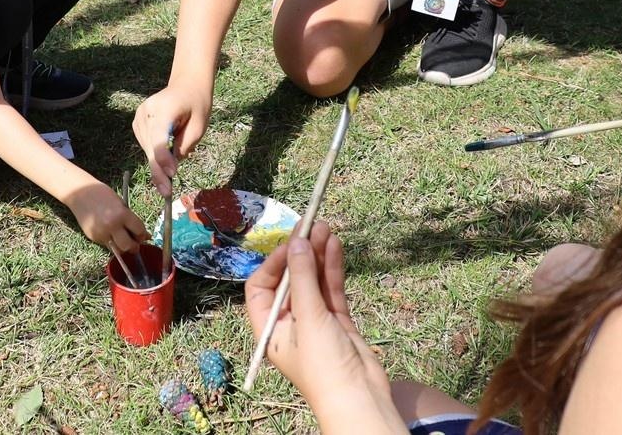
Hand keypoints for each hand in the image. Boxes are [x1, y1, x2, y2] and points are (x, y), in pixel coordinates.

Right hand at [68, 183, 148, 252]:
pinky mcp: (93, 237)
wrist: (79, 192)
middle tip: (135, 243)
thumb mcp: (120, 204)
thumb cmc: (102, 194)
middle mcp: (112, 226)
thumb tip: (145, 236)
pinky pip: (107, 244)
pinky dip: (111, 242)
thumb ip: (131, 220)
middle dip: (134, 246)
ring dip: (122, 247)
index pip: (139, 231)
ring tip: (123, 239)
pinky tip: (110, 233)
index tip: (142, 235)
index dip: (142, 234)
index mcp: (122, 214)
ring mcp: (101, 233)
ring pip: (117, 249)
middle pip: (128, 246)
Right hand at [131, 83, 209, 196]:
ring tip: (170, 171)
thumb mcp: (199, 125)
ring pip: (146, 148)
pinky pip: (145, 144)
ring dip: (157, 162)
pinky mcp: (137, 121)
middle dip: (158, 169)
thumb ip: (185, 144)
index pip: (159, 137)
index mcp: (163, 109)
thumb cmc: (197, 104)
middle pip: (150, 146)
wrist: (187, 85)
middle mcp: (146, 111)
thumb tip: (171, 165)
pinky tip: (164, 156)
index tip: (172, 175)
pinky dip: (154, 153)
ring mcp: (139, 116)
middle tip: (166, 192)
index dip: (163, 158)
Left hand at [245, 224, 399, 424]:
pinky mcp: (337, 322)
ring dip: (317, 255)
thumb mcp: (308, 318)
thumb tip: (298, 242)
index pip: (261, 287)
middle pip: (288, 280)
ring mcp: (315, 321)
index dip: (274, 263)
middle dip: (299, 253)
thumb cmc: (324, 365)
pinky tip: (335, 245)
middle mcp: (289, 323)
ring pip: (312, 281)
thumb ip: (302, 278)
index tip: (292, 244)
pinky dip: (332, 268)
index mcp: (269, 328)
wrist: (360, 399)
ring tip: (326, 227)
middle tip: (310, 224)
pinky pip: (331, 289)